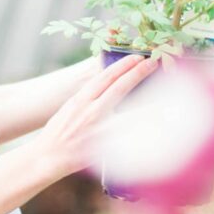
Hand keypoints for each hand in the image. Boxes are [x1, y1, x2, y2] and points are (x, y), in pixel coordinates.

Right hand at [33, 54, 158, 178]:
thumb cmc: (58, 131)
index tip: (137, 57)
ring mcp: (99, 130)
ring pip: (130, 113)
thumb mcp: (70, 107)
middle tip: (153, 63)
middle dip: (138, 73)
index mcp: (81, 99)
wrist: (47, 157)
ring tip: (166, 94)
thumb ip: (89, 97)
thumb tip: (108, 85)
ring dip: (149, 103)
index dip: (123, 65)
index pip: (105, 77)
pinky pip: (129, 139)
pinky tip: (159, 127)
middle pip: (119, 88)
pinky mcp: (105, 147)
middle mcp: (91, 111)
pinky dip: (143, 132)